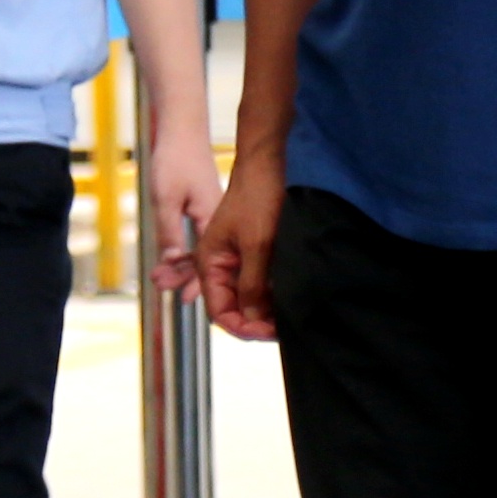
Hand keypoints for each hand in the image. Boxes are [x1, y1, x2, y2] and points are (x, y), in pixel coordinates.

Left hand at [145, 129, 224, 293]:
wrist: (181, 128)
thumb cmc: (175, 158)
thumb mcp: (165, 197)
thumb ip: (168, 231)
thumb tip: (170, 261)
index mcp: (212, 216)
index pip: (208, 259)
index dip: (197, 281)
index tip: (185, 299)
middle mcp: (217, 217)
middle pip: (205, 256)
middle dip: (183, 275)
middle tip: (160, 286)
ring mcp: (211, 210)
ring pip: (200, 246)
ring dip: (181, 263)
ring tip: (160, 277)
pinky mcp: (205, 205)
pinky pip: (198, 235)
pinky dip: (185, 248)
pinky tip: (174, 258)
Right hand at [199, 148, 283, 340]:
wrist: (267, 164)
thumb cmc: (257, 198)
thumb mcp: (257, 244)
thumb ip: (252, 283)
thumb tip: (251, 318)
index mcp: (210, 263)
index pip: (219, 311)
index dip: (241, 327)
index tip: (267, 333)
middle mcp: (220, 265)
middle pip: (233, 307)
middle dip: (255, 322)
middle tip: (282, 329)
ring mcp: (237, 259)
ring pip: (247, 297)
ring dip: (264, 310)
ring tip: (287, 318)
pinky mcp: (253, 252)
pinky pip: (258, 282)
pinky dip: (270, 294)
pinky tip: (287, 299)